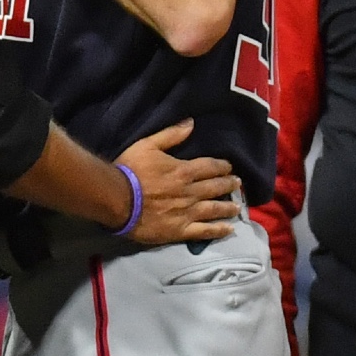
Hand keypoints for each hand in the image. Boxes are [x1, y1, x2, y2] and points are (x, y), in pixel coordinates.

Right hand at [114, 119, 239, 243]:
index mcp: (183, 171)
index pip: (210, 167)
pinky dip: (218, 230)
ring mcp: (187, 212)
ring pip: (214, 209)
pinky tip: (229, 229)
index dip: (222, 166)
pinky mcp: (180, 230)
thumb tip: (191, 123)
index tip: (230, 167)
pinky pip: (204, 231)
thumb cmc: (130, 171)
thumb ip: (171, 135)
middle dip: (229, 184)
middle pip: (215, 187)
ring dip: (228, 207)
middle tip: (238, 184)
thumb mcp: (147, 145)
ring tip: (238, 207)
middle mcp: (190, 192)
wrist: (117, 199)